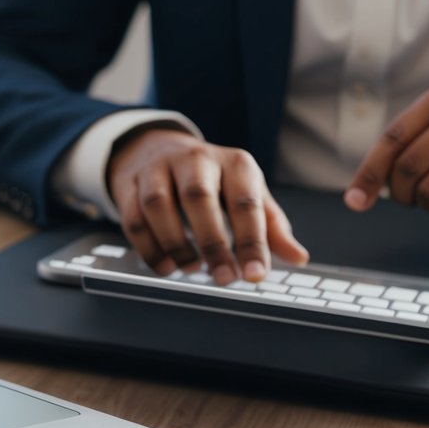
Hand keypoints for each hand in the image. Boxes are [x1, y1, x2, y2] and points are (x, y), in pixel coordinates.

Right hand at [107, 129, 308, 283]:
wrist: (157, 148)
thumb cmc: (212, 179)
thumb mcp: (247, 193)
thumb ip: (272, 226)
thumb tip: (298, 258)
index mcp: (234, 163)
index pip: (245, 201)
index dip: (252, 241)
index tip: (256, 274)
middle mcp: (195, 159)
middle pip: (198, 198)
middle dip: (213, 243)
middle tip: (224, 279)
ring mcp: (158, 168)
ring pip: (158, 204)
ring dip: (176, 243)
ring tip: (191, 269)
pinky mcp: (130, 183)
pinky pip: (132, 216)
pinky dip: (148, 247)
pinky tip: (165, 266)